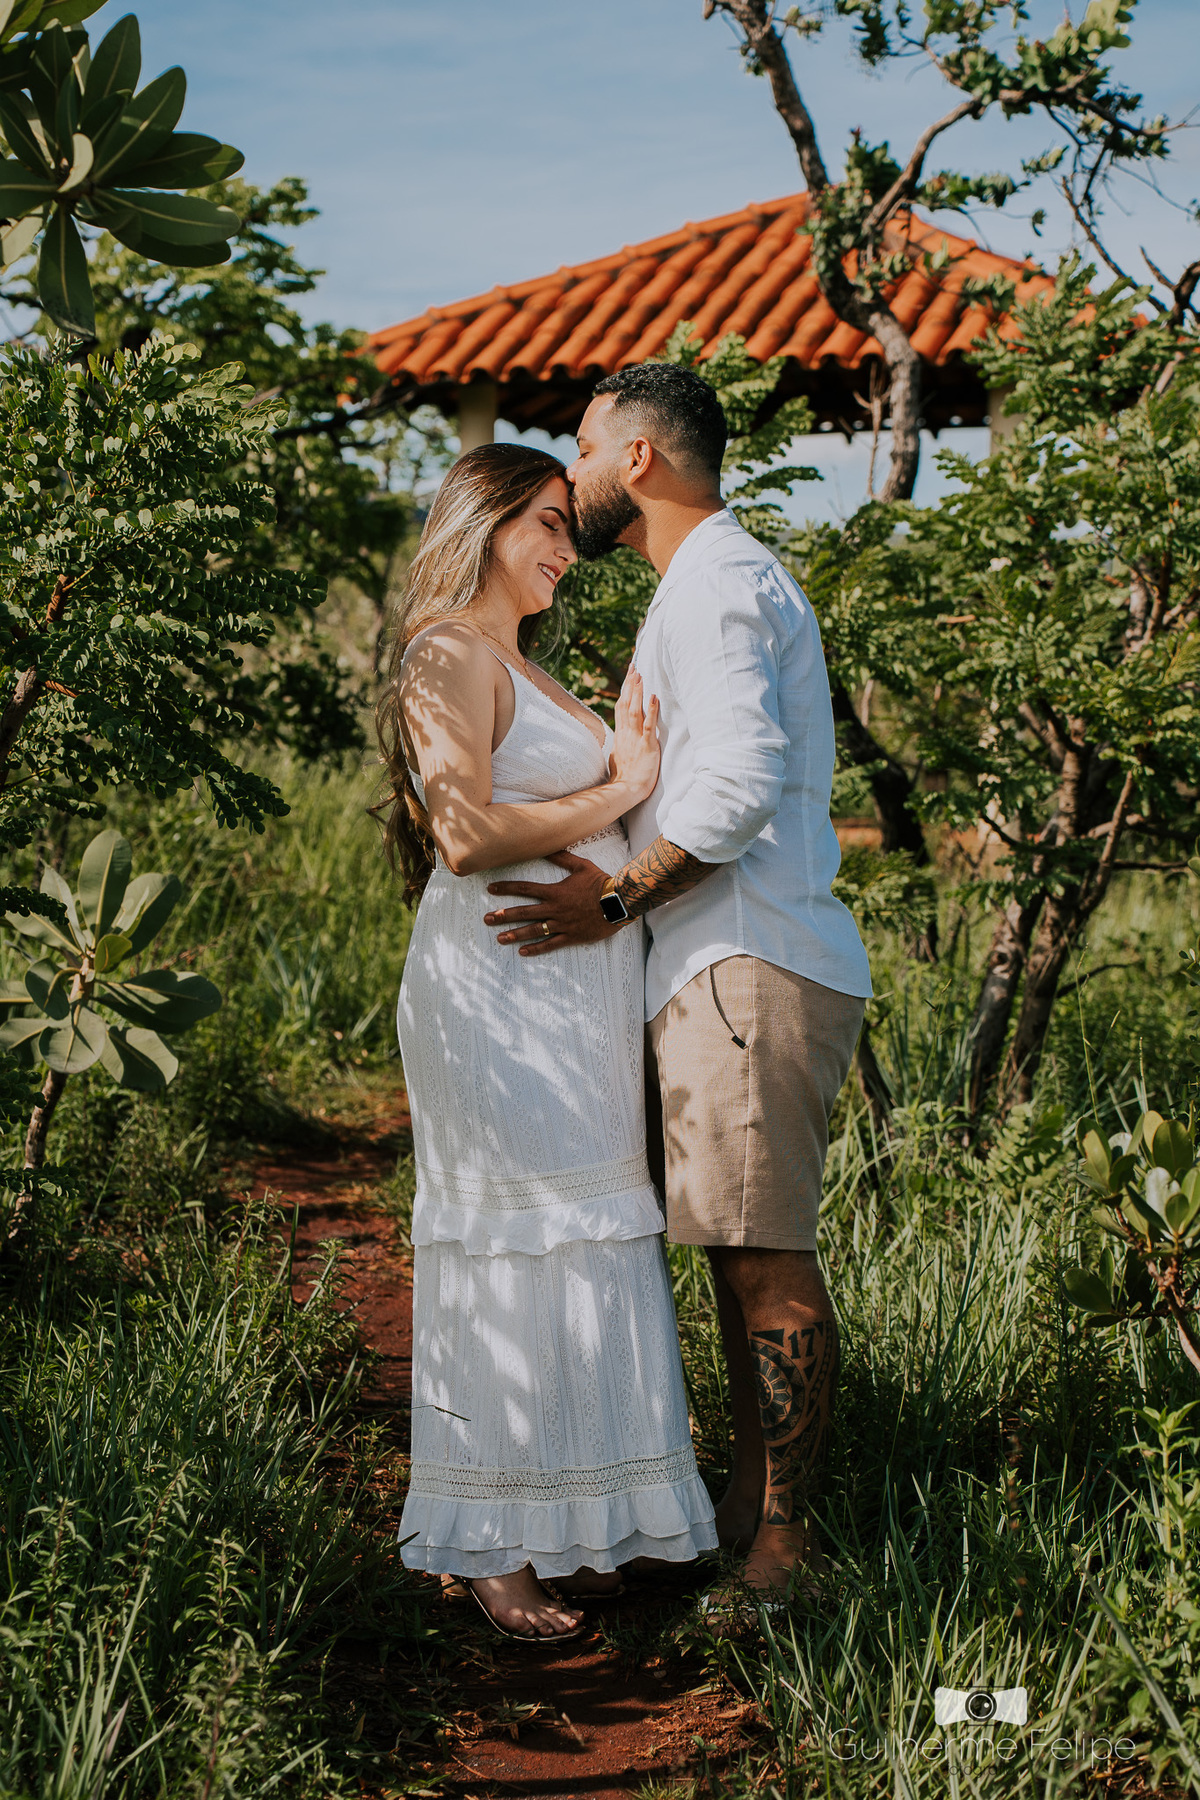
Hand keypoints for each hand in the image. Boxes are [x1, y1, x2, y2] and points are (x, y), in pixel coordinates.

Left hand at [484, 852, 622, 954]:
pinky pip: (551, 944)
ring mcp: (562, 924)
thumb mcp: (581, 866)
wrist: (619, 902)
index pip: (525, 888)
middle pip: (524, 912)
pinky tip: (523, 952)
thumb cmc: (601, 883)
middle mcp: (555, 909)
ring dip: (515, 934)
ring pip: (534, 930)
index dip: (507, 888)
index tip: (491, 889)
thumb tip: (546, 846)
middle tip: (487, 918)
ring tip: (500, 938)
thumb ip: (562, 857)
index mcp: (555, 891)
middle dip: (504, 915)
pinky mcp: (571, 936)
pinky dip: (537, 949)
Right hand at [609, 666, 659, 804]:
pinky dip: (651, 711)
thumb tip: (619, 737)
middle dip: (630, 685)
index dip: (625, 690)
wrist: (626, 791)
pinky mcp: (646, 746)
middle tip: (634, 667)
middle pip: (626, 704)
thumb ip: (620, 742)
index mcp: (621, 734)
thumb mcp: (619, 755)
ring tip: (640, 676)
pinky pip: (648, 726)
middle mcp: (626, 733)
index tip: (629, 675)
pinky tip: (654, 697)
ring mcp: (635, 739)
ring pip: (634, 710)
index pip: (621, 707)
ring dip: (637, 692)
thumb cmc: (624, 777)